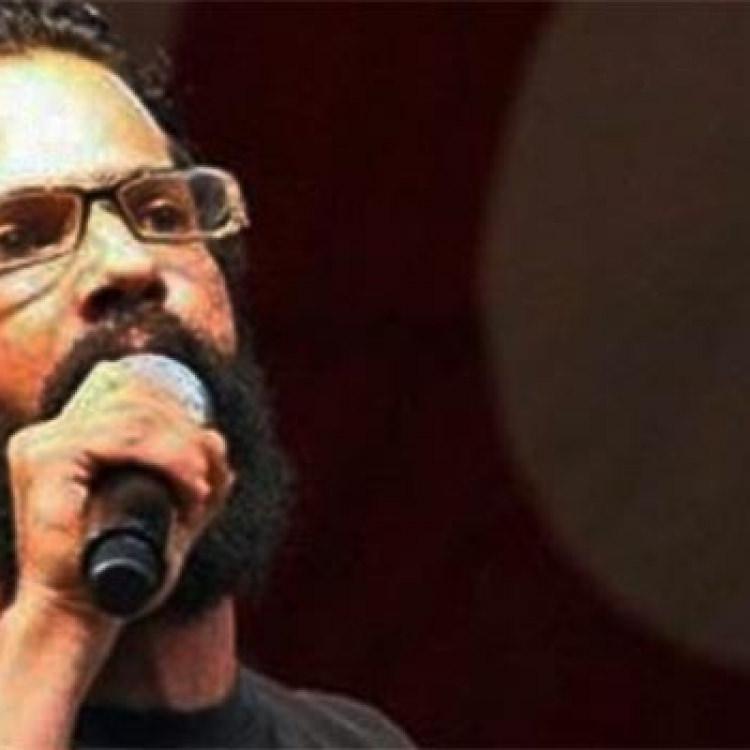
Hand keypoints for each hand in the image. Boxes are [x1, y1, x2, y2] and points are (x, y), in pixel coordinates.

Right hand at [5, 358, 234, 620]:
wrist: (80, 618)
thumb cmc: (120, 570)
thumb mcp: (168, 513)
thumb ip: (191, 475)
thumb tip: (217, 439)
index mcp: (62, 437)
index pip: (122, 385)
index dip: (171, 406)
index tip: (202, 449)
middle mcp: (47, 433)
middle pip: (134, 395)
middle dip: (185, 430)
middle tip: (207, 478)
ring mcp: (42, 444)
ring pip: (135, 416)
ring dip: (184, 449)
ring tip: (202, 489)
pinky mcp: (47, 462)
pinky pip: (121, 439)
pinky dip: (168, 458)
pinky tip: (190, 486)